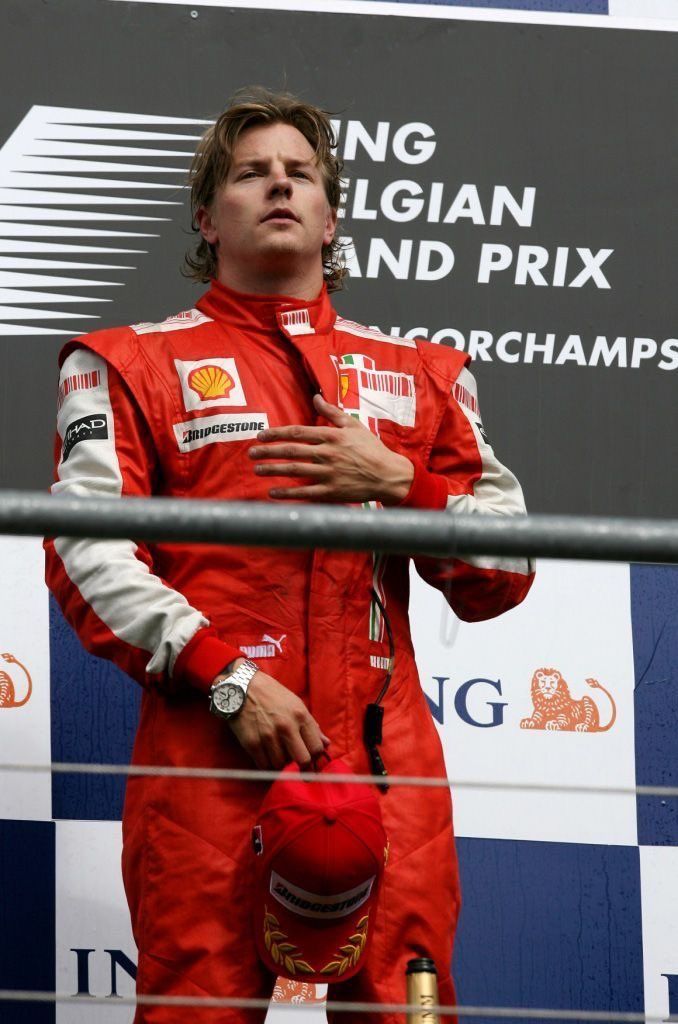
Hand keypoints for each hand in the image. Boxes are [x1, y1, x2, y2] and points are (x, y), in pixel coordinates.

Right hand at [218, 660, 329, 769]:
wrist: (243, 687)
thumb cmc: (272, 695)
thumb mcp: (296, 704)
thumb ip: (312, 726)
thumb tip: (326, 744)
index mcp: (300, 715)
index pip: (316, 748)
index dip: (315, 756)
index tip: (310, 757)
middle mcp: (286, 727)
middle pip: (303, 760)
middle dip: (301, 764)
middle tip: (296, 762)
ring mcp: (268, 736)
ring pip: (282, 765)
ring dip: (281, 762)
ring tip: (278, 751)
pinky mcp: (252, 743)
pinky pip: (264, 765)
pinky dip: (266, 763)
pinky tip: (266, 753)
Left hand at [248, 393, 413, 503]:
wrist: (389, 475)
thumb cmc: (371, 448)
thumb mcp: (354, 425)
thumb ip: (332, 412)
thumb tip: (315, 397)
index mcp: (331, 435)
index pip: (297, 432)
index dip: (276, 434)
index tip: (261, 436)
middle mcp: (328, 453)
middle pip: (291, 451)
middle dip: (267, 452)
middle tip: (251, 453)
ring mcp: (329, 473)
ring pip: (294, 471)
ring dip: (272, 470)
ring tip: (257, 470)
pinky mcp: (332, 491)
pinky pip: (305, 492)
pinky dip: (287, 493)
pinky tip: (273, 493)